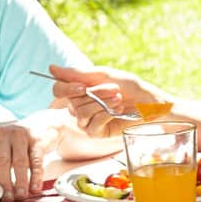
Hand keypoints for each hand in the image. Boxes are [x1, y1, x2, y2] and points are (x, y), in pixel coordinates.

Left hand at [0, 123, 52, 201]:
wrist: (38, 127)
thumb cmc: (10, 145)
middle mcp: (3, 134)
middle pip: (2, 162)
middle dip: (5, 183)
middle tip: (9, 199)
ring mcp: (21, 135)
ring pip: (20, 162)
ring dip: (21, 181)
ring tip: (21, 196)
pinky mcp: (37, 139)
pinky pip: (36, 160)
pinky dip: (36, 176)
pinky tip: (35, 188)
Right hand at [47, 64, 164, 138]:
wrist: (149, 102)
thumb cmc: (129, 87)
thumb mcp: (103, 75)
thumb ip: (77, 73)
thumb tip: (51, 68)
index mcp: (79, 90)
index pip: (58, 90)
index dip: (66, 88)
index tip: (82, 86)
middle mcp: (79, 106)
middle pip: (71, 102)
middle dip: (95, 93)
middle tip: (114, 89)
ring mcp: (87, 121)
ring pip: (81, 113)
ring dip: (102, 103)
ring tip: (118, 100)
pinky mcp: (96, 133)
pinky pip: (92, 124)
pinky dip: (106, 115)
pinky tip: (118, 111)